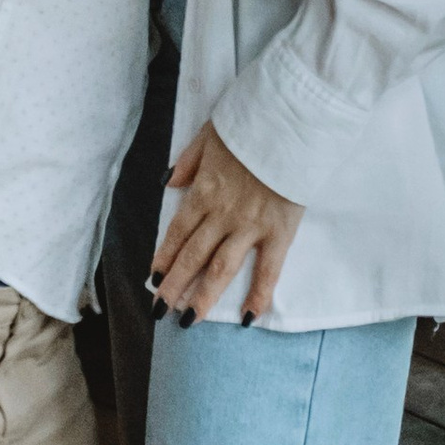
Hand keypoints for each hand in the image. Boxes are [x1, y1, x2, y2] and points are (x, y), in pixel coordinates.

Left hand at [151, 124, 302, 325]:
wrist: (291, 124)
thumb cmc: (251, 125)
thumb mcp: (209, 134)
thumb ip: (188, 161)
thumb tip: (169, 182)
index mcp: (204, 191)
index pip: (178, 232)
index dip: (164, 256)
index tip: (153, 277)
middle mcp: (222, 214)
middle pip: (192, 256)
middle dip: (174, 285)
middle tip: (160, 310)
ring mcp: (250, 226)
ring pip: (221, 268)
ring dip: (203, 296)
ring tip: (188, 320)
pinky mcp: (279, 232)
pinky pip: (268, 269)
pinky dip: (258, 294)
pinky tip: (249, 317)